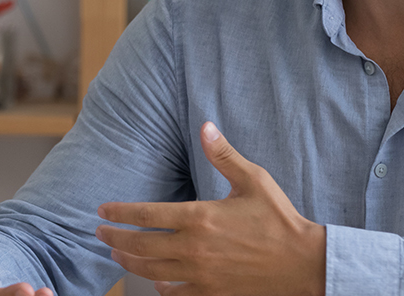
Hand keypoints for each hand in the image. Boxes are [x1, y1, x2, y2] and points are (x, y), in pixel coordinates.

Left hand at [96, 122, 326, 295]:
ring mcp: (201, 274)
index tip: (102, 211)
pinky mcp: (211, 293)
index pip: (145, 214)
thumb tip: (205, 125)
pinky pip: (174, 294)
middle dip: (113, 239)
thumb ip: (223, 155)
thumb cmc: (279, 218)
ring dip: (129, 263)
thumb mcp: (253, 180)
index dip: (119, 213)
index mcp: (200, 217)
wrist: (303, 262)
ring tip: (117, 255)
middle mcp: (194, 248)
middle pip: (139, 245)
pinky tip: (154, 282)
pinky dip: (159, 288)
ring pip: (150, 271)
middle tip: (100, 234)